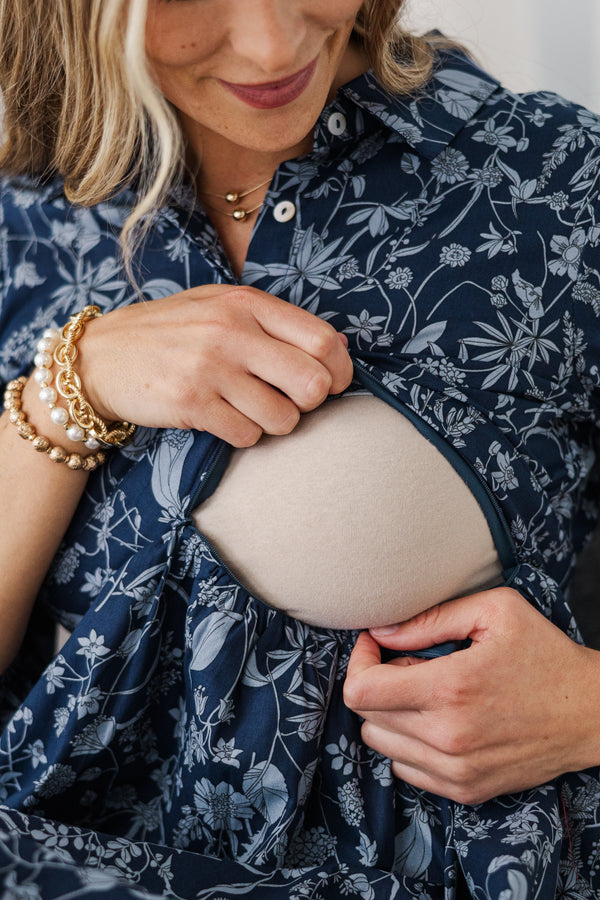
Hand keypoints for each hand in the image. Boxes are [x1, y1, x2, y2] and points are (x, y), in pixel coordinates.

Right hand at [76, 285, 352, 445]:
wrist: (102, 357)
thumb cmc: (172, 333)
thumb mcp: (220, 307)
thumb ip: (275, 322)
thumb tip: (336, 350)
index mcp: (246, 303)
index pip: (324, 341)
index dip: (340, 372)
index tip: (331, 385)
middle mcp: (231, 331)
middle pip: (313, 384)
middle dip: (309, 403)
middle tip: (290, 401)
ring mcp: (210, 367)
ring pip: (283, 418)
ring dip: (274, 423)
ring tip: (249, 409)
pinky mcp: (191, 403)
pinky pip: (247, 435)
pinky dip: (243, 435)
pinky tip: (223, 418)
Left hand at [344, 587, 599, 803]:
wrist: (591, 713)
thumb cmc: (544, 653)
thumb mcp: (495, 611)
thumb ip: (431, 618)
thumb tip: (381, 632)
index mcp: (449, 689)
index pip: (361, 690)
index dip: (359, 660)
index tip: (377, 642)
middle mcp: (447, 736)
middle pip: (366, 717)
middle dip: (377, 683)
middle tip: (411, 662)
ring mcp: (455, 770)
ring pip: (381, 745)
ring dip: (390, 714)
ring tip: (427, 691)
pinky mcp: (465, 790)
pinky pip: (405, 770)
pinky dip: (409, 743)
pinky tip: (437, 719)